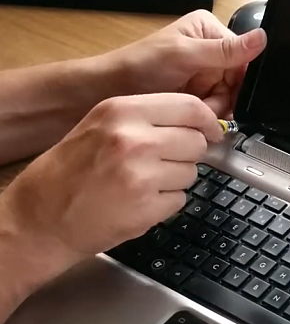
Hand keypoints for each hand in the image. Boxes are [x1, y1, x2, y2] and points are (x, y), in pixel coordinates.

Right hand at [0, 93, 221, 270]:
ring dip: (175, 179)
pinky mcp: (147, 208)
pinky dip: (166, 202)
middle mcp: (133, 140)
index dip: (208, 121)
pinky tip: (139, 201)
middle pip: (196, 141)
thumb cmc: (70, 171)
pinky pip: (180, 199)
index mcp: (122, 111)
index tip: (212, 130)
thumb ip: (146, 118)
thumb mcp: (101, 125)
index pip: (189, 106)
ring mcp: (142, 175)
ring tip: (141, 182)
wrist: (41, 217)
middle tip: (164, 161)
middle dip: (188, 153)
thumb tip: (197, 120)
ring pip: (192, 173)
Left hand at [107, 10, 266, 117]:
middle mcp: (212, 52)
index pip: (244, 57)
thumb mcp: (185, 55)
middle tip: (206, 104)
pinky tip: (194, 117)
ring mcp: (206, 75)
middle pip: (239, 81)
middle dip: (224, 97)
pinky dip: (208, 116)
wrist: (109, 92)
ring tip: (194, 109)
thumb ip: (225, 50)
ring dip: (215, 109)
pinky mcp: (199, 95)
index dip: (240, 79)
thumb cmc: (140, 66)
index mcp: (211, 32)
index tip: (228, 93)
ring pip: (230, 98)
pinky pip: (217, 109)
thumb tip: (263, 37)